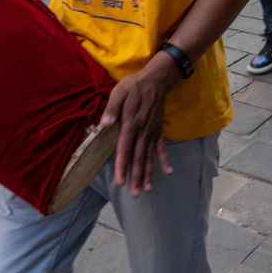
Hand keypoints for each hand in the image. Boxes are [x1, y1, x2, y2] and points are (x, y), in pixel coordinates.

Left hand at [100, 52, 180, 194]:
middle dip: (136, 175)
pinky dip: (164, 159)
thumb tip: (104, 124)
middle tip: (135, 193)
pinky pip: (161, 147)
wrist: (157, 79)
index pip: (125, 147)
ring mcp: (152, 131)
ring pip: (149, 155)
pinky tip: (167, 171)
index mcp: (131, 122)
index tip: (120, 180)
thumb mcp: (119, 92)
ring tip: (147, 188)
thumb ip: (112, 109)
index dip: (122, 164)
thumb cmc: (134, 86)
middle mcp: (143, 130)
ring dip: (148, 172)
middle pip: (139, 156)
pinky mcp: (158, 129)